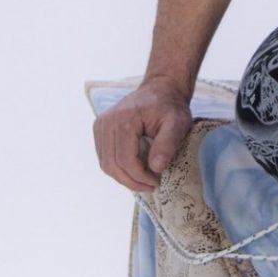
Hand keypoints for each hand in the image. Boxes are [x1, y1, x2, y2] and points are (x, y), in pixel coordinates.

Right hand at [93, 78, 194, 193]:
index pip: (125, 159)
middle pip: (112, 164)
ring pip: (105, 164)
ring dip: (124, 178)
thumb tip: (155, 168)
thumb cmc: (169, 106)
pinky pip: (104, 157)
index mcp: (124, 119)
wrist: (160, 90)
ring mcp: (100, 125)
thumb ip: (167, 144)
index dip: (139, 177)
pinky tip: (134, 170)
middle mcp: (107, 121)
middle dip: (131, 181)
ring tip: (143, 180)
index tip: (156, 182)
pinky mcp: (100, 129)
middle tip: (151, 186)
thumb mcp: (177, 123)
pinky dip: (118, 169)